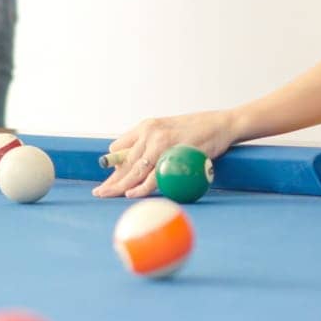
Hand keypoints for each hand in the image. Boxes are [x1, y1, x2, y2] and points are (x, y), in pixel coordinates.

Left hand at [91, 109, 240, 198]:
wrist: (222, 124)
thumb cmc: (197, 131)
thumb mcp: (169, 131)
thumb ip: (153, 144)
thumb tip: (137, 165)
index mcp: (146, 126)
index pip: (120, 148)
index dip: (114, 167)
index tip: (109, 180)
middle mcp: (149, 132)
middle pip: (124, 161)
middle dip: (111, 179)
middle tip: (98, 193)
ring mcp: (160, 142)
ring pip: (134, 169)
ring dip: (119, 185)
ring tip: (107, 195)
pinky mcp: (173, 154)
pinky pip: (153, 176)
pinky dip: (141, 187)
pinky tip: (130, 193)